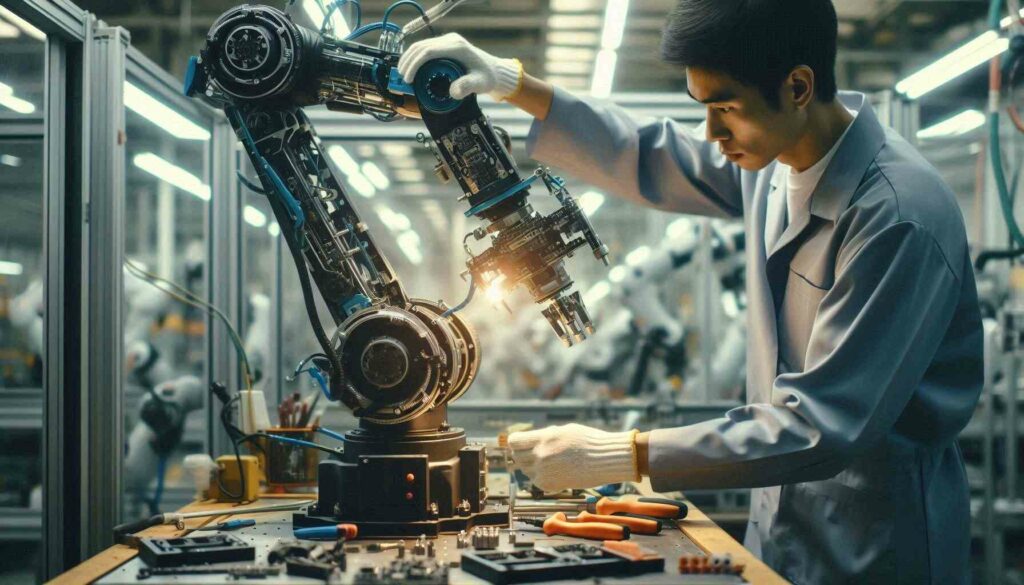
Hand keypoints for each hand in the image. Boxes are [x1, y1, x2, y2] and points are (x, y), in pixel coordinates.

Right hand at [398, 33, 522, 100]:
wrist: (493, 71)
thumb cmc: (487, 77)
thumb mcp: (480, 84)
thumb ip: (468, 87)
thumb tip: (453, 92)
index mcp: (457, 47)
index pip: (428, 51)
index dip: (415, 64)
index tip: (408, 78)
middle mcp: (450, 41)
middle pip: (421, 46)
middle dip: (408, 61)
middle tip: (401, 78)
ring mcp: (447, 42)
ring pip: (420, 46)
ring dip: (409, 59)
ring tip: (402, 74)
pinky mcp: (444, 46)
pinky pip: (425, 49)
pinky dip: (415, 58)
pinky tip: (410, 69)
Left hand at [507, 423, 639, 492]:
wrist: (605, 459)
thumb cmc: (589, 442)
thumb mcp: (565, 430)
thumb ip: (546, 435)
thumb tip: (531, 438)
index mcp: (544, 438)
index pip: (514, 442)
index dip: (516, 442)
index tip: (521, 443)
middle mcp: (540, 455)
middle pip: (517, 456)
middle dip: (523, 454)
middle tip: (535, 452)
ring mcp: (544, 471)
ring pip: (526, 470)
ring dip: (533, 466)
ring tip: (550, 461)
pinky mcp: (550, 485)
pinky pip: (536, 481)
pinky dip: (542, 477)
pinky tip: (555, 471)